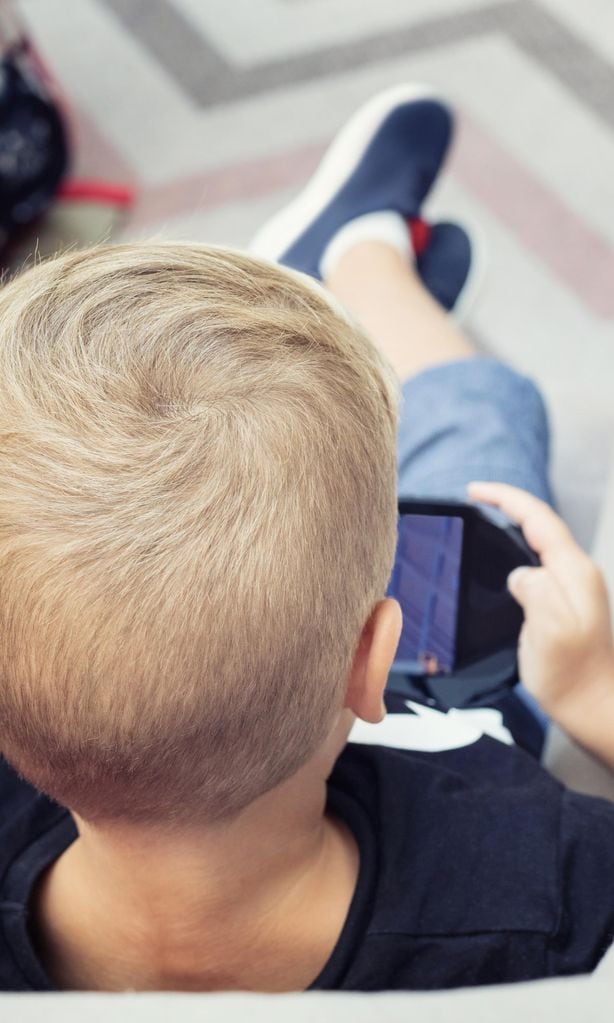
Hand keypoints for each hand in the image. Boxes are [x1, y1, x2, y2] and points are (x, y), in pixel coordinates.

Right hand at [467, 483, 613, 740]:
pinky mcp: (564, 602)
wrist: (593, 705)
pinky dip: (514, 550)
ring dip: (511, 525)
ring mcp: (572, 588)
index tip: (474, 490)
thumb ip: (537, 592)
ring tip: (482, 519)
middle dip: (507, 505)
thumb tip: (519, 573)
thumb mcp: (551, 632)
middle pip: (540, 524)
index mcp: (574, 573)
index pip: (539, 519)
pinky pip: (537, 563)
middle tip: (473, 499)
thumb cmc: (573, 676)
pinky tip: (498, 561)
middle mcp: (577, 573)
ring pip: (539, 542)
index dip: (505, 498)